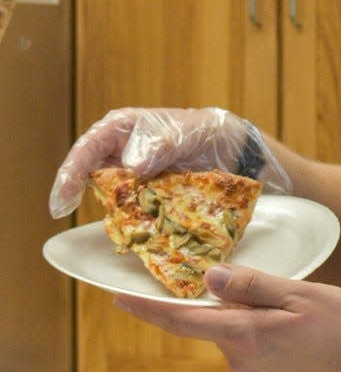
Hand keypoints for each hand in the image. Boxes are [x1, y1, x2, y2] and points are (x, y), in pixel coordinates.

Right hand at [49, 107, 290, 217]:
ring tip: (111, 230)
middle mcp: (127, 157)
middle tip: (67, 214)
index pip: (90, 147)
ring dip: (112, 216)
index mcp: (129, 129)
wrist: (247, 157)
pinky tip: (136, 242)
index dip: (70, 172)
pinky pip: (139, 218)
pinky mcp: (156, 205)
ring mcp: (140, 183)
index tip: (62, 200)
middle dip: (80, 195)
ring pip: (115, 201)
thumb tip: (132, 165)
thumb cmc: (216, 133)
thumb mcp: (195, 130)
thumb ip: (164, 142)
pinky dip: (137, 229)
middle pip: (94, 177)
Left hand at [113, 264, 340, 371]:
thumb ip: (252, 286)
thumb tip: (209, 278)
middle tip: (271, 290)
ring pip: (236, 335)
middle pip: (215, 323)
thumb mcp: (300, 294)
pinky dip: (265, 334)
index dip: (148, 309)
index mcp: (244, 334)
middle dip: (230, 302)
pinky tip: (300, 330)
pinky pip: (252, 349)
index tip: (119, 298)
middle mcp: (241, 360)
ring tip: (300, 312)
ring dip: (253, 318)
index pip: (183, 320)